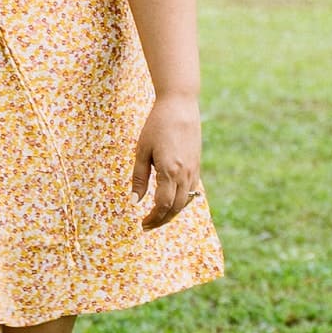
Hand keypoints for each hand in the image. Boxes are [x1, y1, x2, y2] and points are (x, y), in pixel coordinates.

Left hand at [132, 92, 201, 226]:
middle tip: (147, 226)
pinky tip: (171, 203)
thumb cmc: (156, 126)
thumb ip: (139, 178)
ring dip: (171, 213)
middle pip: (175, 208)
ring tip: (156, 217)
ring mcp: (193, 171)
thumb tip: (134, 201)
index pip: (162, 205)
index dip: (152, 219)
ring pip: (185, 202)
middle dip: (161, 220)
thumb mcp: (142, 151)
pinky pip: (191, 192)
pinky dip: (181, 202)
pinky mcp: (197, 166)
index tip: (141, 225)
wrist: (180, 106)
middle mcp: (185, 175)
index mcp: (170, 171)